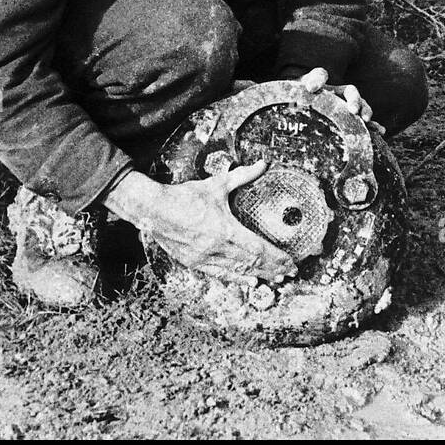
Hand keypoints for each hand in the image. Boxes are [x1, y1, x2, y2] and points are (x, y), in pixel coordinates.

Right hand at [105, 164, 295, 284]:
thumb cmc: (185, 196)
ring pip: (237, 272)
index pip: (258, 249)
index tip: (291, 262)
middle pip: (251, 263)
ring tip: (276, 280)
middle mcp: (216, 248)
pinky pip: (220, 274)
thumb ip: (242, 176)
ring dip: (259, 276)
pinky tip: (249, 281)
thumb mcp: (216, 184)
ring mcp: (204, 258)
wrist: (152, 210)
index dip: (277, 257)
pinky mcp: (194, 263)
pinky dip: (237, 278)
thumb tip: (263, 164)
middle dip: (273, 269)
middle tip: (290, 273)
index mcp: (224, 230)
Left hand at [290, 66, 384, 135]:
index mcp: (320, 85)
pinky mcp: (351, 121)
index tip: (310, 89)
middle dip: (353, 99)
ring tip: (366, 120)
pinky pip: (365, 122)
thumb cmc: (297, 108)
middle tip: (353, 110)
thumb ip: (297, 95)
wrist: (302, 118)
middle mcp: (336, 93)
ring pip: (361, 105)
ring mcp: (346, 107)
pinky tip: (380, 131)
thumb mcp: (293, 99)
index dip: (317, 80)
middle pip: (350, 91)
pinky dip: (374, 126)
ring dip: (365, 110)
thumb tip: (307, 91)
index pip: (320, 75)